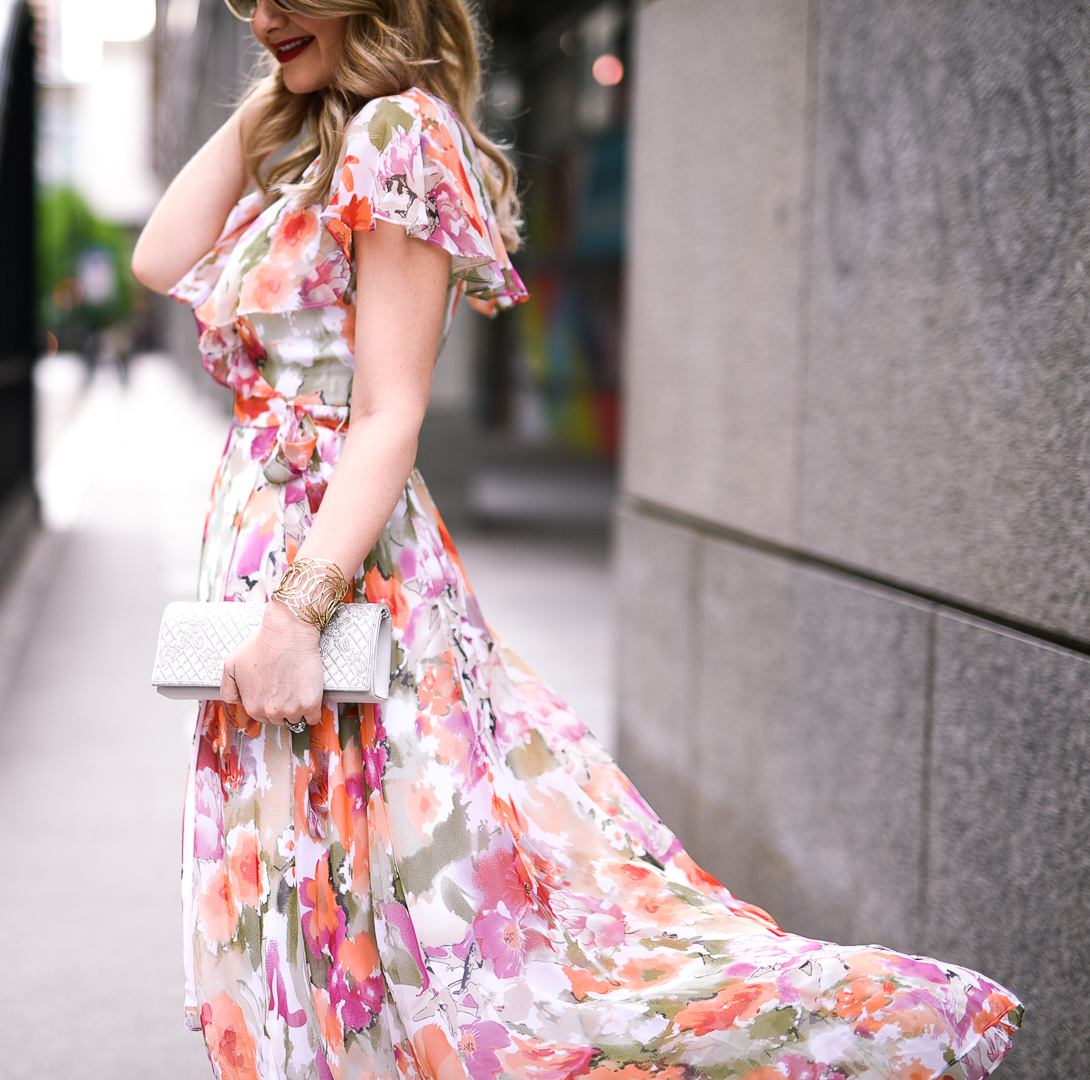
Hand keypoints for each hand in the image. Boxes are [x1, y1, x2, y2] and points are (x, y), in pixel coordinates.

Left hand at [221, 600, 323, 727]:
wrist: (288, 632)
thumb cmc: (262, 643)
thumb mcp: (231, 665)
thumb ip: (228, 689)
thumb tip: (236, 702)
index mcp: (252, 706)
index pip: (262, 716)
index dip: (268, 702)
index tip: (275, 691)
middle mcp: (271, 711)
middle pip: (279, 719)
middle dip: (282, 706)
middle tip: (286, 686)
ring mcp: (291, 709)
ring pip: (296, 719)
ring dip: (298, 707)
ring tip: (297, 686)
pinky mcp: (310, 703)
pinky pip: (314, 717)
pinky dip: (313, 709)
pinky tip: (309, 694)